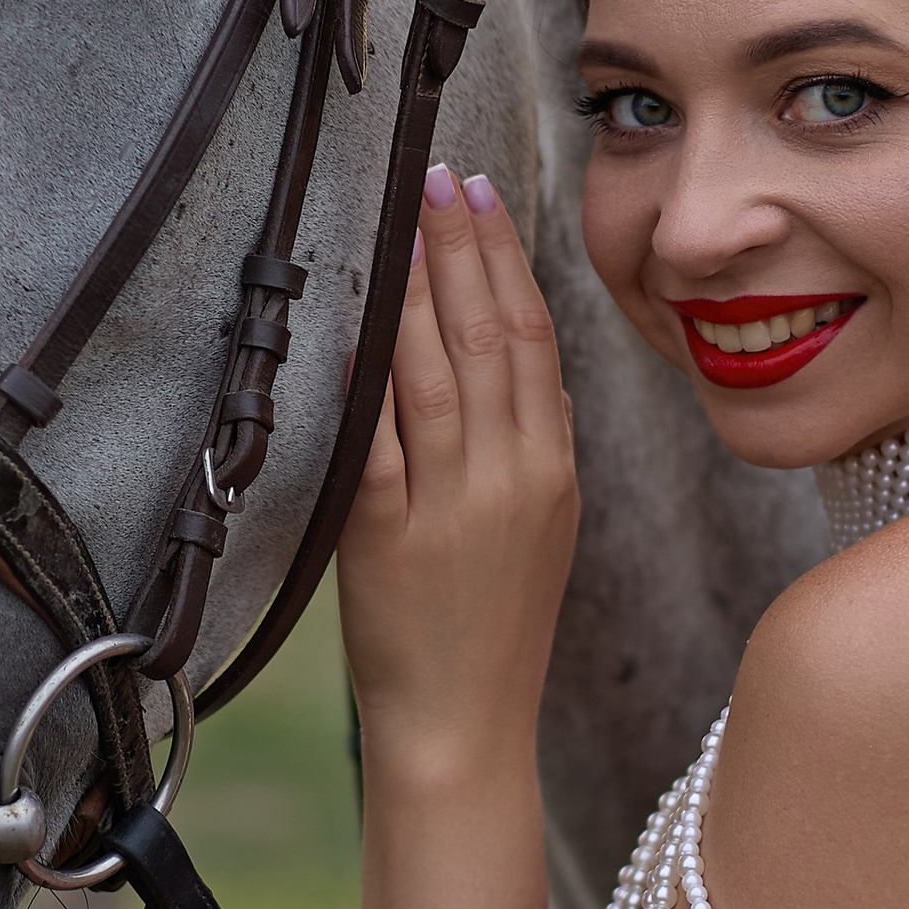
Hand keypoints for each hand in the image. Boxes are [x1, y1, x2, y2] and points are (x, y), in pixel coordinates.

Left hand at [339, 165, 578, 786]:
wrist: (464, 731)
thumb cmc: (489, 630)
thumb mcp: (538, 529)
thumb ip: (527, 446)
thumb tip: (509, 357)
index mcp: (554, 471)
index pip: (533, 340)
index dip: (505, 260)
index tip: (479, 196)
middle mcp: (512, 478)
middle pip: (489, 337)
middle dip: (461, 247)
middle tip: (435, 176)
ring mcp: (452, 505)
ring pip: (435, 370)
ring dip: (416, 287)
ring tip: (399, 221)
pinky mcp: (386, 536)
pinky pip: (375, 434)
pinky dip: (365, 370)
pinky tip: (354, 317)